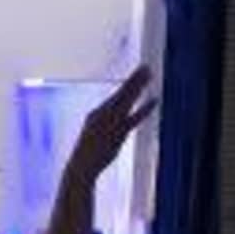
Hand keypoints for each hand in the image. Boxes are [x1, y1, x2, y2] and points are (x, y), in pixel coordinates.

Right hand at [63, 68, 154, 189]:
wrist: (80, 167)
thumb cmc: (86, 154)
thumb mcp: (92, 135)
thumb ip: (103, 126)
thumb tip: (111, 121)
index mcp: (96, 114)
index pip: (116, 95)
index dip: (129, 82)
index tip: (138, 72)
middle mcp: (104, 114)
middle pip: (122, 93)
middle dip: (135, 79)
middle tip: (146, 66)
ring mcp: (111, 122)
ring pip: (127, 100)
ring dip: (139, 86)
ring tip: (149, 74)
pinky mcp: (118, 132)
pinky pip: (134, 118)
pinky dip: (145, 109)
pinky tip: (154, 100)